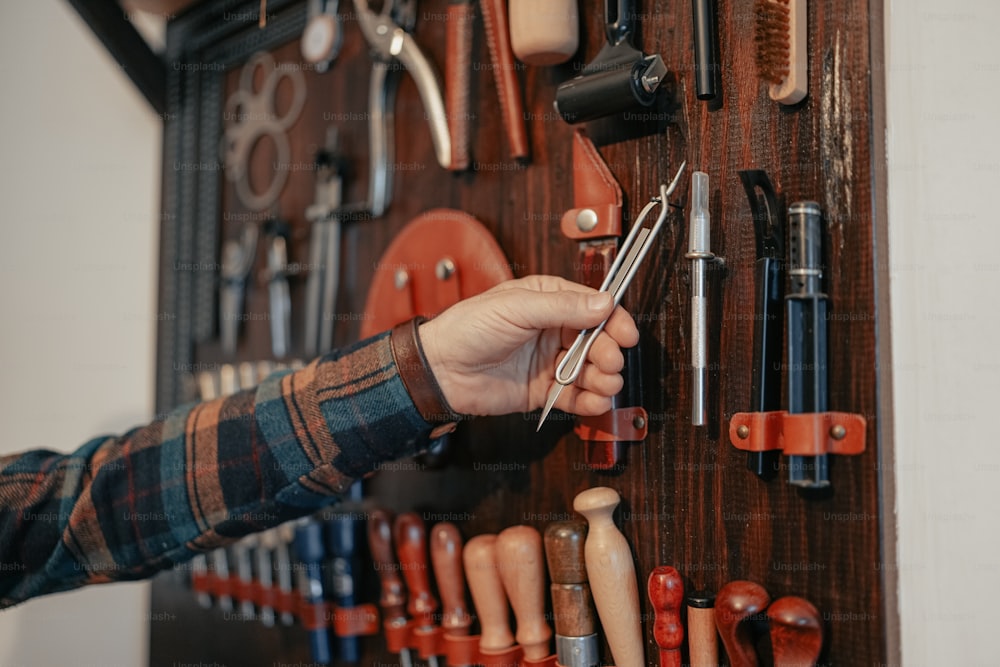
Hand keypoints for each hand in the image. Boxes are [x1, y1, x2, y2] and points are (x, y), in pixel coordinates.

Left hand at [420, 275, 639, 416]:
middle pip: (597, 341)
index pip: (593, 307)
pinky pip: (575, 397)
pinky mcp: (543, 391)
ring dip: (604, 379)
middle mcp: (552, 330)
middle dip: (609, 353)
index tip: (626, 334)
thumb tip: (603, 303)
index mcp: (547, 300)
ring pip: (591, 370)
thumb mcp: (516, 308)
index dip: (613, 320)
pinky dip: (590, 402)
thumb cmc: (468, 328)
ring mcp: (549, 362)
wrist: (440, 370)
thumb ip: (562, 307)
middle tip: (610, 362)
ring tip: (605, 384)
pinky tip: (595, 402)